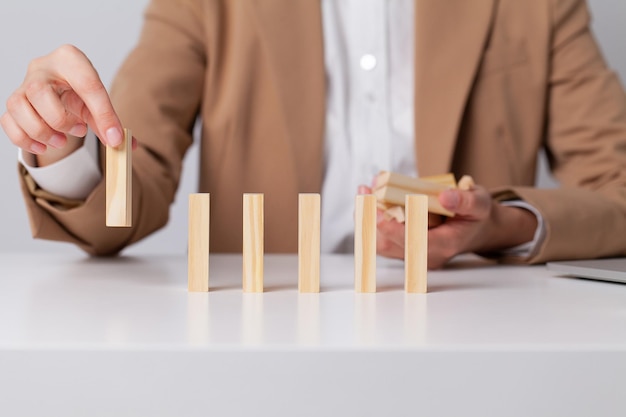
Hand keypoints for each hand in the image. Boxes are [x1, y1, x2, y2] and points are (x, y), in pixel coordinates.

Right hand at [1, 44, 124, 163]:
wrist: (60, 86)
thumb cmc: (80, 92)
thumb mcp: (98, 102)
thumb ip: (111, 121)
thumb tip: (127, 145)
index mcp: (70, 59)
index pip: (87, 85)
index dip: (103, 114)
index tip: (114, 138)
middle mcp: (41, 67)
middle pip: (39, 91)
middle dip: (60, 120)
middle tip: (79, 131)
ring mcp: (23, 84)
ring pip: (18, 105)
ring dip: (40, 131)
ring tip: (61, 140)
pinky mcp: (14, 102)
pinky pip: (8, 121)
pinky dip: (24, 139)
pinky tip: (44, 146)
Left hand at [364, 184, 537, 268]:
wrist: (478, 230)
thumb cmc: (477, 216)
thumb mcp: (480, 203)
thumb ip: (465, 200)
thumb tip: (445, 196)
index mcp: (445, 245)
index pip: (414, 242)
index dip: (394, 229)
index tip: (378, 212)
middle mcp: (427, 256)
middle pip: (391, 244)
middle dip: (372, 219)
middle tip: (364, 191)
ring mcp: (414, 255)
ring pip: (382, 243)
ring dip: (369, 218)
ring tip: (364, 190)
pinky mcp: (405, 249)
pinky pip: (383, 239)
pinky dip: (373, 220)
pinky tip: (370, 198)